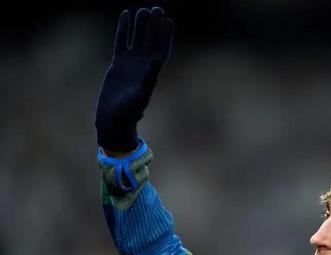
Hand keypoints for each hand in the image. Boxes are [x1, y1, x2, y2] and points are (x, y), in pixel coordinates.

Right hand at [95, 7, 173, 151]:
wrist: (113, 119)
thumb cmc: (128, 113)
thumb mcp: (140, 96)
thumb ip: (148, 80)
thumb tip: (156, 63)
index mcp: (152, 73)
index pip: (161, 50)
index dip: (165, 37)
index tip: (168, 21)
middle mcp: (143, 66)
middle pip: (151, 41)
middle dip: (154, 26)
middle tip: (158, 8)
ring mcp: (130, 64)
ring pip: (137, 39)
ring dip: (141, 25)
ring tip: (144, 10)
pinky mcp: (118, 64)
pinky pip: (121, 42)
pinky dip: (124, 30)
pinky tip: (125, 16)